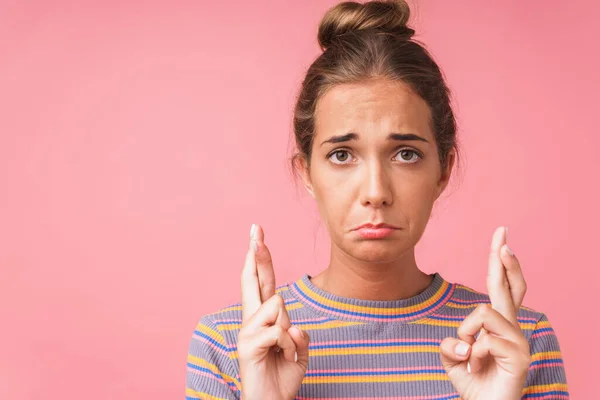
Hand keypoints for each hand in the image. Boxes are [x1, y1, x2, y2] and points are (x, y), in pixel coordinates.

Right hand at [238, 224, 309, 399]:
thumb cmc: (282, 376)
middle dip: (257, 253)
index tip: (257, 236)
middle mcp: (251, 320)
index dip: (260, 259)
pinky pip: (280, 330)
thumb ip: (296, 333)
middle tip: (255, 229)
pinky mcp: (247, 345)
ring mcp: (246, 331)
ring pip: (277, 305)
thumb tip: (292, 325)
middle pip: (253, 280)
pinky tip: (282, 358)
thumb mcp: (297, 350)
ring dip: (289, 330)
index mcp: (263, 319)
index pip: (261, 283)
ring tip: (284, 350)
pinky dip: (289, 346)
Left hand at [440, 226, 530, 399]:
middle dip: (505, 260)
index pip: (501, 286)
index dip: (501, 262)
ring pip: (484, 312)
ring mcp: (518, 340)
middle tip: (502, 237)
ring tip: (470, 357)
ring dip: (467, 333)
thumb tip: (463, 341)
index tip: (501, 236)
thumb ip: (451, 343)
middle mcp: (511, 327)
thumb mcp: (452, 358)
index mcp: (497, 324)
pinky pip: (484, 341)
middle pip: (510, 287)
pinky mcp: (520, 356)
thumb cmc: (474, 382)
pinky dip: (472, 355)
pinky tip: (477, 367)